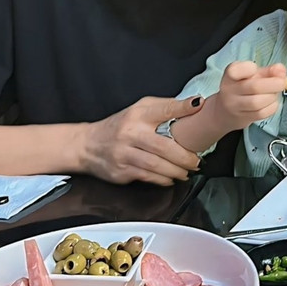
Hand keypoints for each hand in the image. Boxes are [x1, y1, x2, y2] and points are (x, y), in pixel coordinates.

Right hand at [79, 95, 203, 185]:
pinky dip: (163, 179)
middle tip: (197, 160)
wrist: (87, 145)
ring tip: (187, 171)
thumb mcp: (138, 110)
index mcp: (138, 114)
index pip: (164, 109)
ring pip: (156, 165)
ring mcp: (125, 153)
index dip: (182, 108)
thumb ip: (163, 108)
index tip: (198, 106)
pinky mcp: (121, 171)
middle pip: (164, 146)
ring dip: (176, 171)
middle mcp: (131, 133)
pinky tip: (171, 178)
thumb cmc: (119, 126)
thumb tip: (192, 106)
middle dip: (185, 156)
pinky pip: (147, 177)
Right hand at [210, 60, 286, 127]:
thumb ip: (268, 71)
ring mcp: (235, 106)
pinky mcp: (243, 118)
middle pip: (254, 87)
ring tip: (274, 93)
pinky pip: (261, 113)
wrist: (226, 111)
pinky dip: (272, 107)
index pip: (236, 70)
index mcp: (231, 75)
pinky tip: (271, 102)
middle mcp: (230, 90)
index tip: (255, 68)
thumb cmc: (242, 88)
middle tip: (282, 82)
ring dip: (272, 96)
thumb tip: (281, 70)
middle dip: (274, 84)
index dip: (249, 68)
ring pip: (258, 102)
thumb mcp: (252, 75)